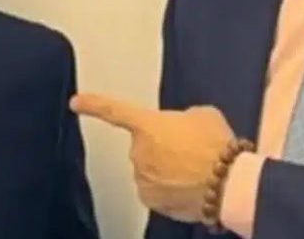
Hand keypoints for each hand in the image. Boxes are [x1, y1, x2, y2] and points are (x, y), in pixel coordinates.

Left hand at [71, 93, 234, 222]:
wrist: (228, 182)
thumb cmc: (216, 145)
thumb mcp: (203, 114)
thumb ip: (182, 117)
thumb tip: (182, 127)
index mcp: (147, 125)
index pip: (113, 111)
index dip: (93, 105)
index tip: (76, 102)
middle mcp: (138, 152)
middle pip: (144, 145)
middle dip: (161, 146)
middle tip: (189, 149)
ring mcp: (142, 179)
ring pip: (150, 170)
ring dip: (166, 169)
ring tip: (195, 169)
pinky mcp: (151, 201)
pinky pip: (156, 191)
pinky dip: (169, 189)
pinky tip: (190, 186)